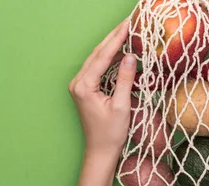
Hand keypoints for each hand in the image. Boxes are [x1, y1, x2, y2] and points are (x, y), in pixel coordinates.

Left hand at [69, 19, 136, 185]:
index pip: (102, 57)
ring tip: (126, 33)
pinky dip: (109, 58)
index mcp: (84, 86)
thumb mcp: (122, 105)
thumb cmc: (111, 132)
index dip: (116, 40)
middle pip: (97, 54)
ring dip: (111, 46)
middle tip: (127, 23)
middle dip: (113, 38)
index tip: (128, 26)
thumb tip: (130, 57)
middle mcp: (78, 83)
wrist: (101, 150)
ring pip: (96, 59)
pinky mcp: (85, 88)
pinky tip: (120, 52)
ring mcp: (80, 85)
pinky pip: (97, 67)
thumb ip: (125, 79)